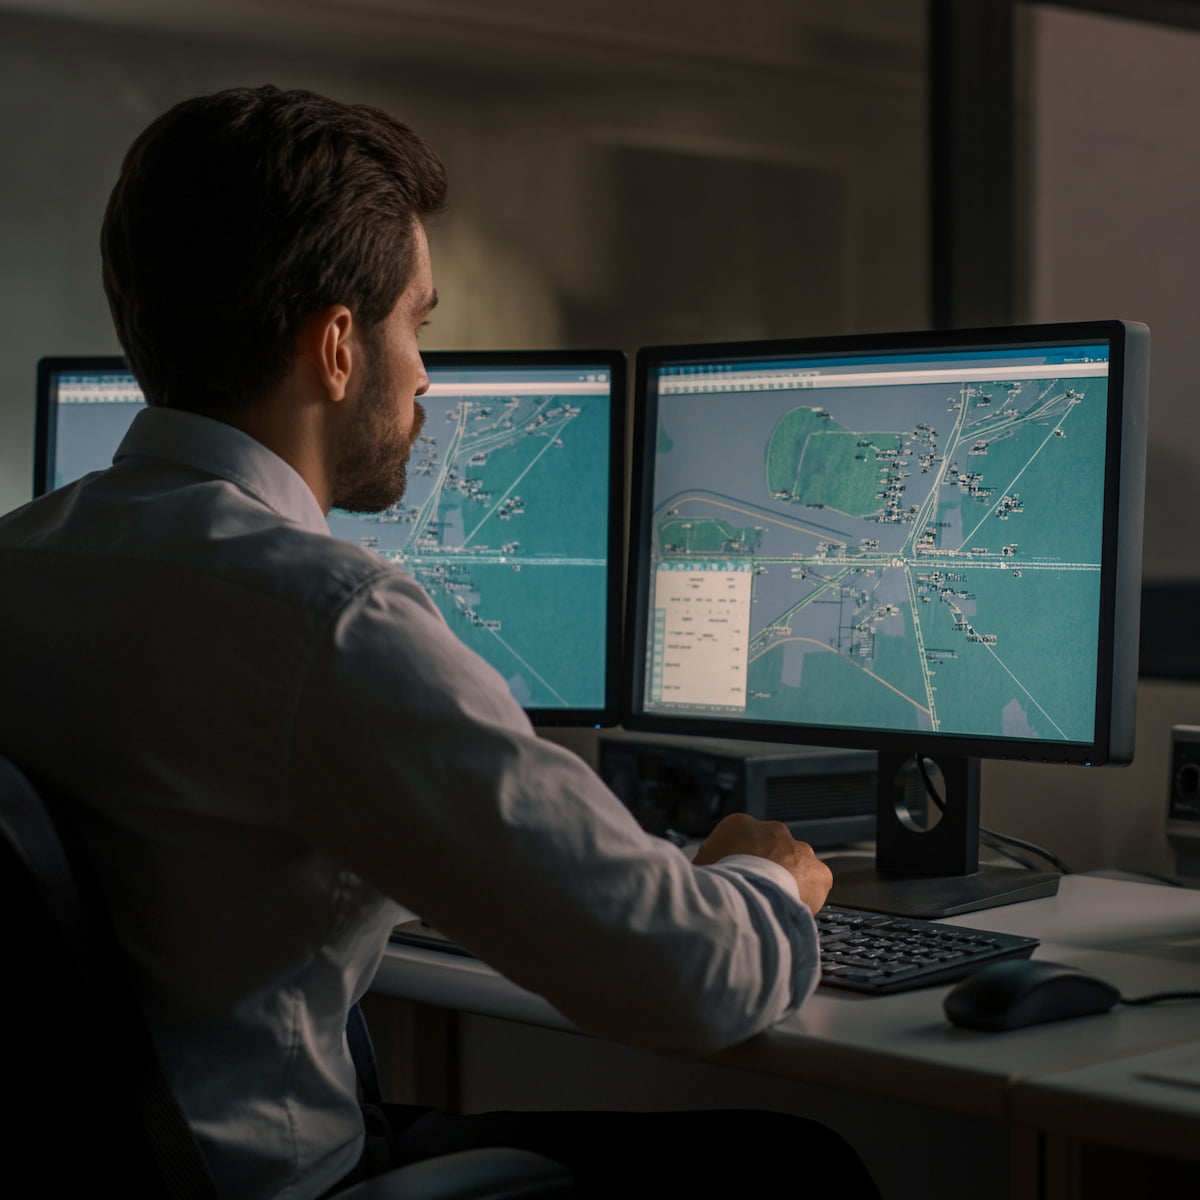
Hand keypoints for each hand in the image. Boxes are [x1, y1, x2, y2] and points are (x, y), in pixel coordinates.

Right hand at [693, 813, 832, 912]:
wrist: (745, 896)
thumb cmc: (717, 883)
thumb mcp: (698, 867)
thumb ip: (707, 863)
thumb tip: (706, 870)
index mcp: (739, 825)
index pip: (740, 841)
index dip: (737, 863)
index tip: (736, 881)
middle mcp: (773, 830)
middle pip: (770, 849)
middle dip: (766, 868)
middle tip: (756, 893)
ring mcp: (799, 850)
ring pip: (795, 865)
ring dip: (788, 880)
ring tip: (775, 905)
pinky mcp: (819, 872)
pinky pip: (816, 883)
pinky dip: (808, 896)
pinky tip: (793, 909)